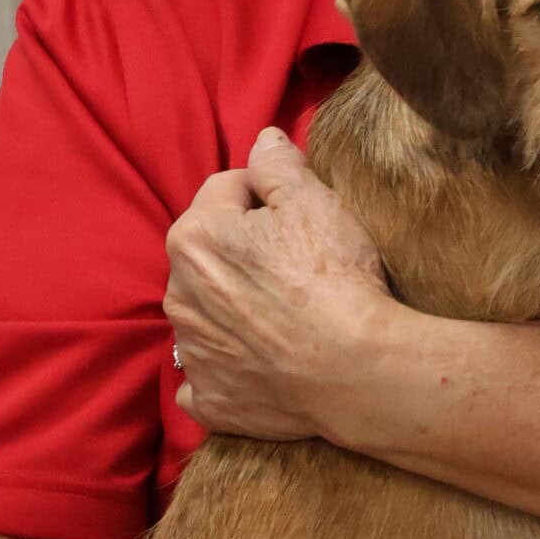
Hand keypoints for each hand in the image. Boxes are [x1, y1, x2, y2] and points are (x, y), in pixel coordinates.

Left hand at [165, 129, 394, 440]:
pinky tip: (265, 363)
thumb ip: (277, 164)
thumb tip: (262, 140)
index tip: (300, 214)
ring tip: (288, 315)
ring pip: (208, 311)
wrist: (360, 371)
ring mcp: (191, 352)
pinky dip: (230, 366)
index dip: (266, 195)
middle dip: (245, 250)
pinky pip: (208, 375)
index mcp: (194, 237)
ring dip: (235, 306)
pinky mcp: (210, 398)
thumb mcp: (314, 201)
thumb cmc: (336, 279)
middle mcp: (179, 294)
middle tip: (299, 265)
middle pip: (211, 252)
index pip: (226, 190)